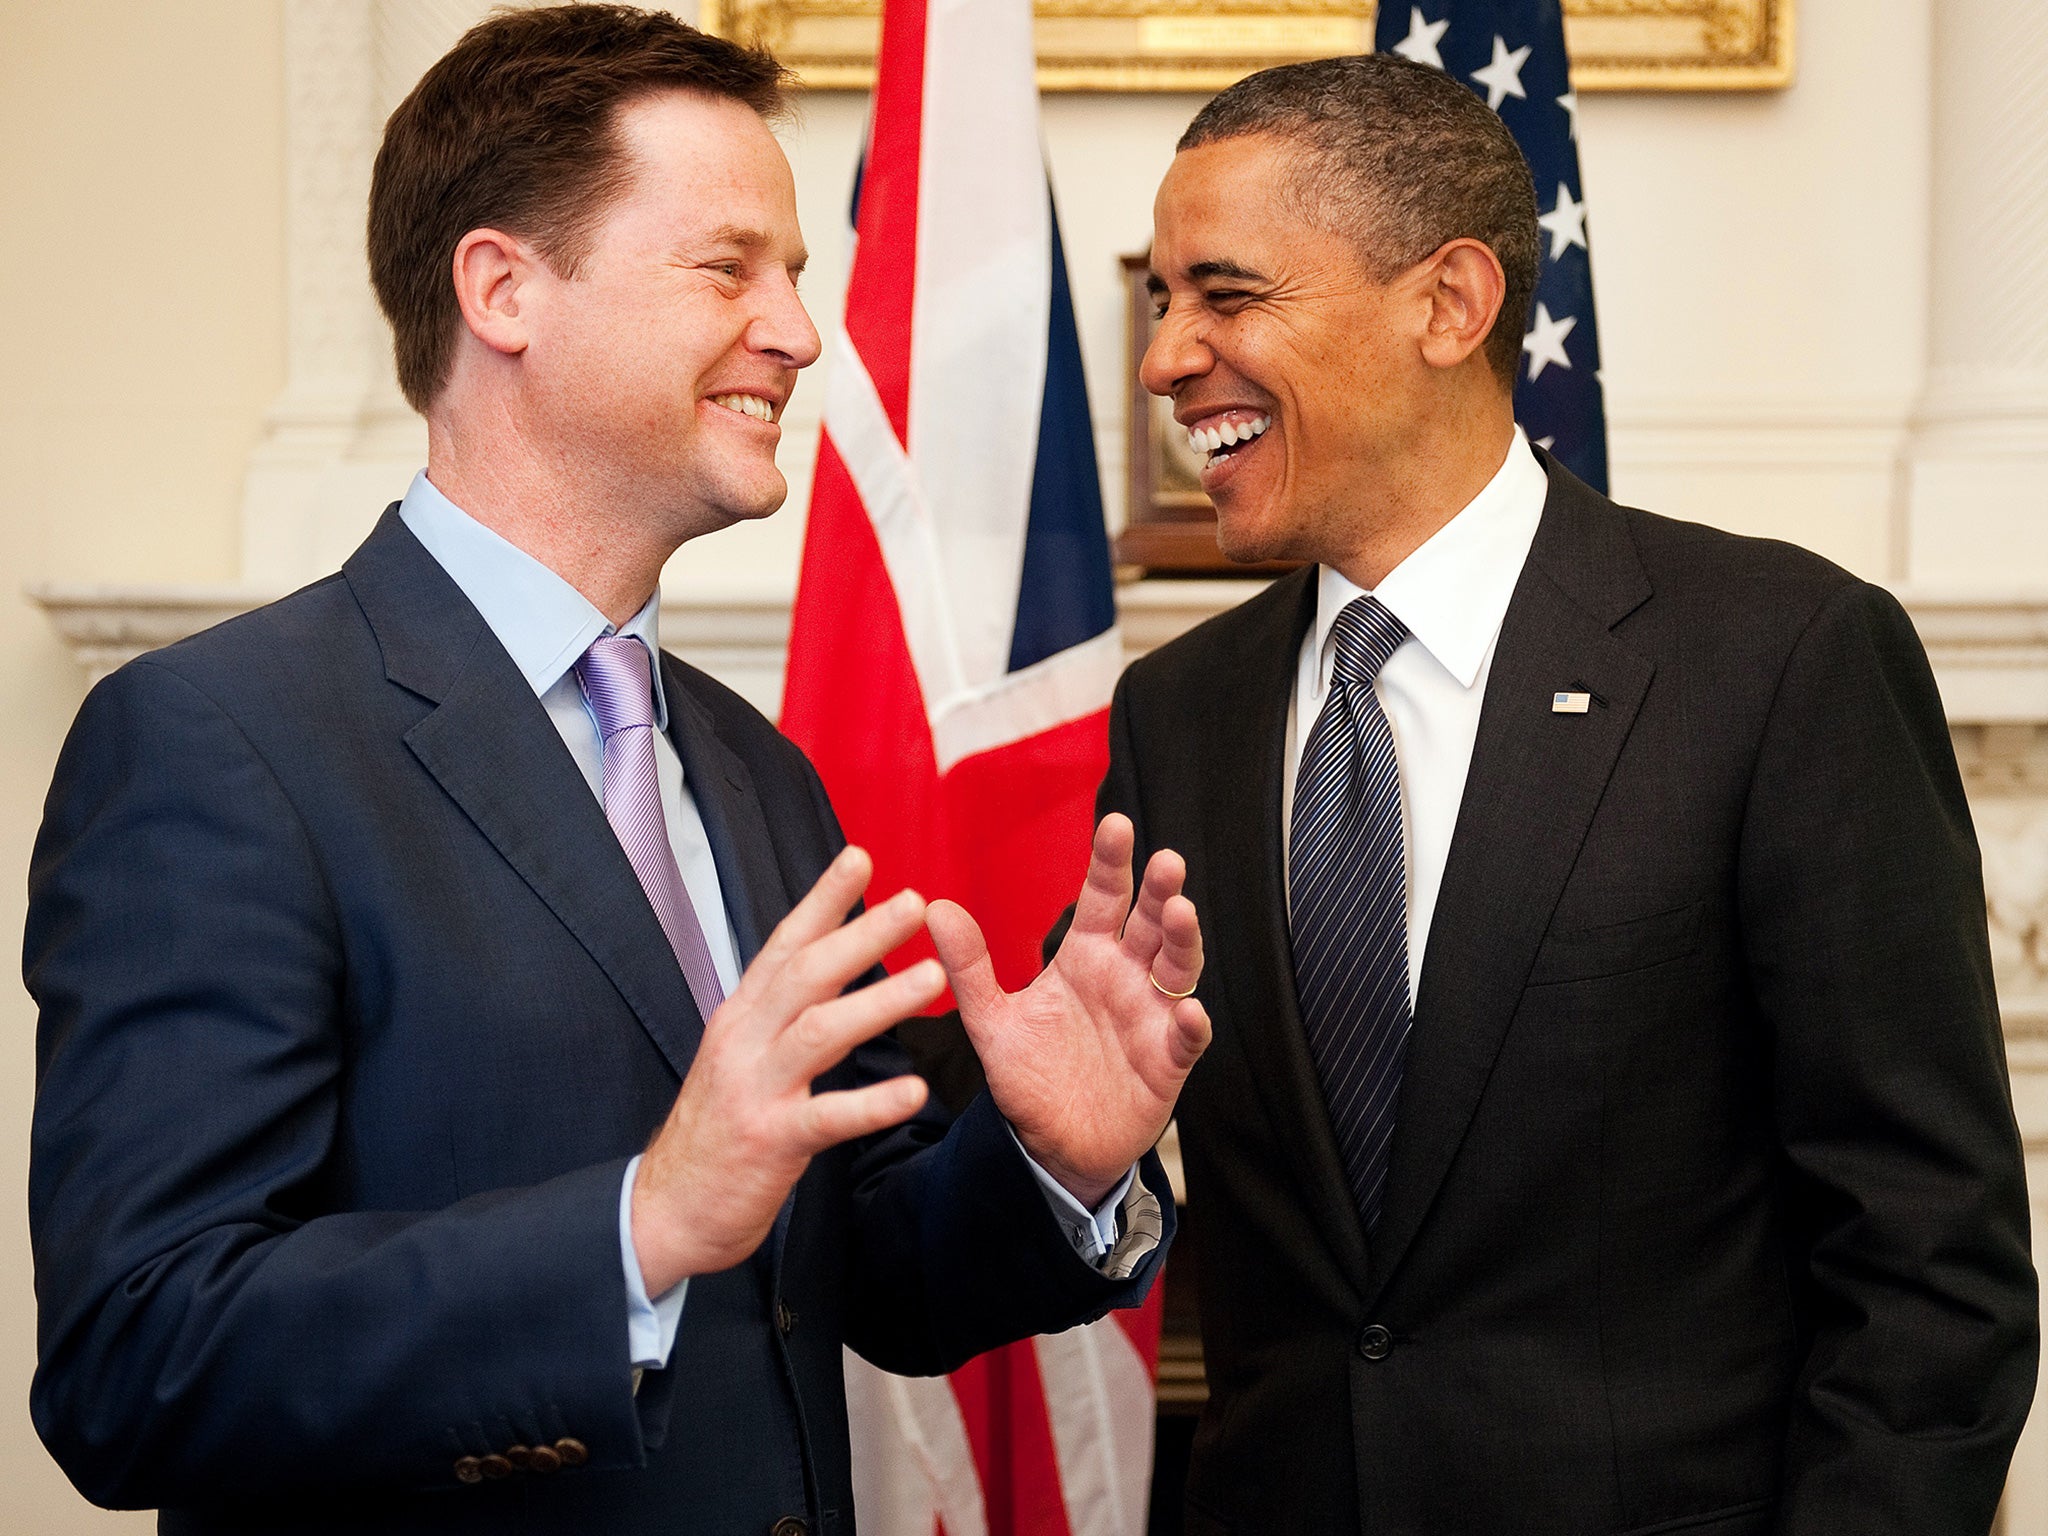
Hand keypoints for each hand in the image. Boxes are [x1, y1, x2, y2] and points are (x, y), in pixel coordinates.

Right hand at [630, 847, 940, 1296]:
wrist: (667, 1208)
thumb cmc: (717, 1130)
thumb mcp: (739, 1056)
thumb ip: (777, 1014)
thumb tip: (822, 967)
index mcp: (741, 1017)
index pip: (784, 944)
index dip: (822, 899)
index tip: (861, 857)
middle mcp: (744, 1041)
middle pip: (806, 974)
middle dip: (861, 934)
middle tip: (914, 903)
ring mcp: (755, 1089)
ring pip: (820, 1032)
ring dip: (879, 1002)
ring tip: (933, 978)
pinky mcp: (769, 1141)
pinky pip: (827, 1117)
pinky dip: (872, 1105)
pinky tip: (915, 1092)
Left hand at [927, 813, 1209, 1208]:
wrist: (1052, 1145)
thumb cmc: (1028, 1076)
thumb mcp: (991, 1022)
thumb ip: (969, 968)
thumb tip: (936, 907)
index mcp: (1085, 958)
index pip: (1104, 898)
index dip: (1111, 862)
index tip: (1116, 824)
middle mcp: (1124, 978)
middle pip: (1150, 923)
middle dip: (1160, 891)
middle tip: (1166, 861)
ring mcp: (1150, 1017)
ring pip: (1176, 969)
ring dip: (1182, 940)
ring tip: (1180, 913)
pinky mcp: (1167, 1062)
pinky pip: (1186, 1039)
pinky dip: (1190, 1024)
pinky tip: (1188, 1010)